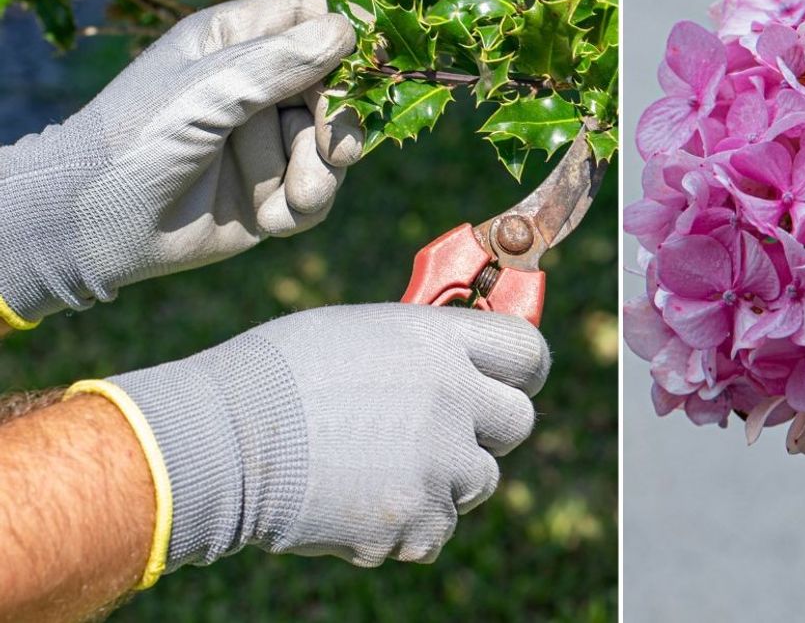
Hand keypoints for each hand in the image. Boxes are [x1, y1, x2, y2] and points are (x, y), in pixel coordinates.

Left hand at [0, 0, 363, 324]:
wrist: (95, 225)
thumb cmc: (135, 139)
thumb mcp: (205, 91)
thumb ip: (277, 62)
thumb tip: (346, 31)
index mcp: (235, 42)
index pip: (311, 19)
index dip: (340, 40)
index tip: (354, 72)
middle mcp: (257, 87)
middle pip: (338, 86)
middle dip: (340, 121)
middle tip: (334, 149)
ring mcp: (266, 142)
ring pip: (334, 146)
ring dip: (322, 173)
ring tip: (297, 196)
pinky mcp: (271, 194)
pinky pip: (318, 195)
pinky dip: (305, 207)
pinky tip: (274, 218)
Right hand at [104, 304, 548, 568]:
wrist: (220, 440)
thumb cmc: (277, 376)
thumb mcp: (359, 332)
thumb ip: (421, 346)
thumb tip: (461, 361)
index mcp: (437, 340)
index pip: (527, 350)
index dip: (524, 368)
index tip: (514, 381)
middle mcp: (452, 396)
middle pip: (519, 420)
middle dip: (488, 428)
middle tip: (445, 431)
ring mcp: (439, 461)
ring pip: (480, 480)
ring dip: (443, 479)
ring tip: (378, 466)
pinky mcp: (419, 518)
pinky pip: (438, 527)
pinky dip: (407, 523)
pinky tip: (358, 501)